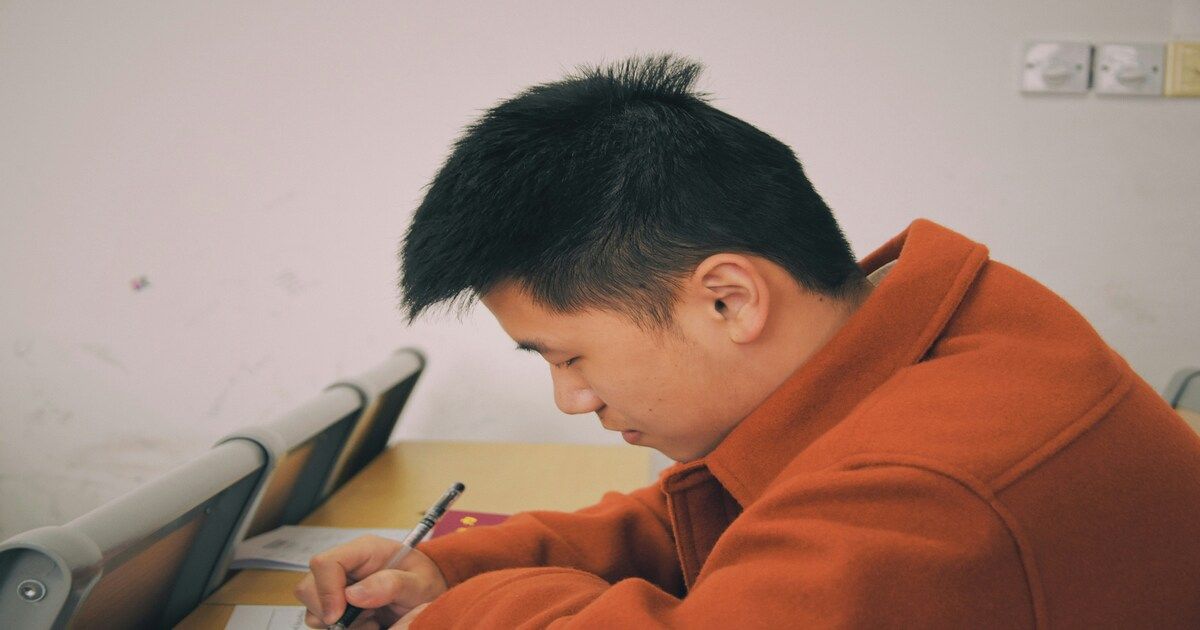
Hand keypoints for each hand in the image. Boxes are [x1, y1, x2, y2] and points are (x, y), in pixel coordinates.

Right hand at [293, 535, 447, 627]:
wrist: (427, 594)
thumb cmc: (425, 582)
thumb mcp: (419, 583)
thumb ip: (392, 584)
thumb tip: (353, 594)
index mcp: (364, 550)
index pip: (325, 563)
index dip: (326, 590)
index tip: (338, 616)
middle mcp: (346, 564)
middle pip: (308, 585)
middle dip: (326, 610)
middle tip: (361, 619)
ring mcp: (338, 583)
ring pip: (312, 606)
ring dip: (336, 621)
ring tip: (370, 620)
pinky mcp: (337, 601)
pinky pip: (321, 619)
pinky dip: (340, 627)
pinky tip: (366, 623)